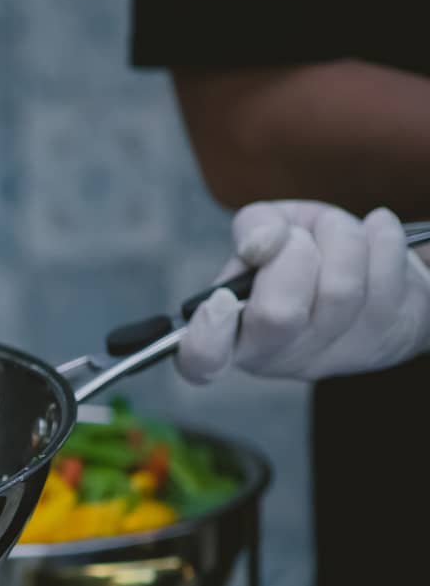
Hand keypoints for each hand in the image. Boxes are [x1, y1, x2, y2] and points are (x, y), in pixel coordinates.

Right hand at [177, 201, 429, 382]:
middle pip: (277, 315)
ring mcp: (331, 354)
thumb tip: (262, 244)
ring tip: (338, 231)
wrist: (376, 275)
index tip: (221, 300)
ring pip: (339, 289)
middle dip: (293, 254)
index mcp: (231, 334)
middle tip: (299, 240)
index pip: (202, 361)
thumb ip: (255, 225)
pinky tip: (376, 235)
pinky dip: (382, 237)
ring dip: (341, 236)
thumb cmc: (309, 256)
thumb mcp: (270, 230)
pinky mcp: (383, 340)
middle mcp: (276, 356)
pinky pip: (384, 275)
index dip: (207, 335)